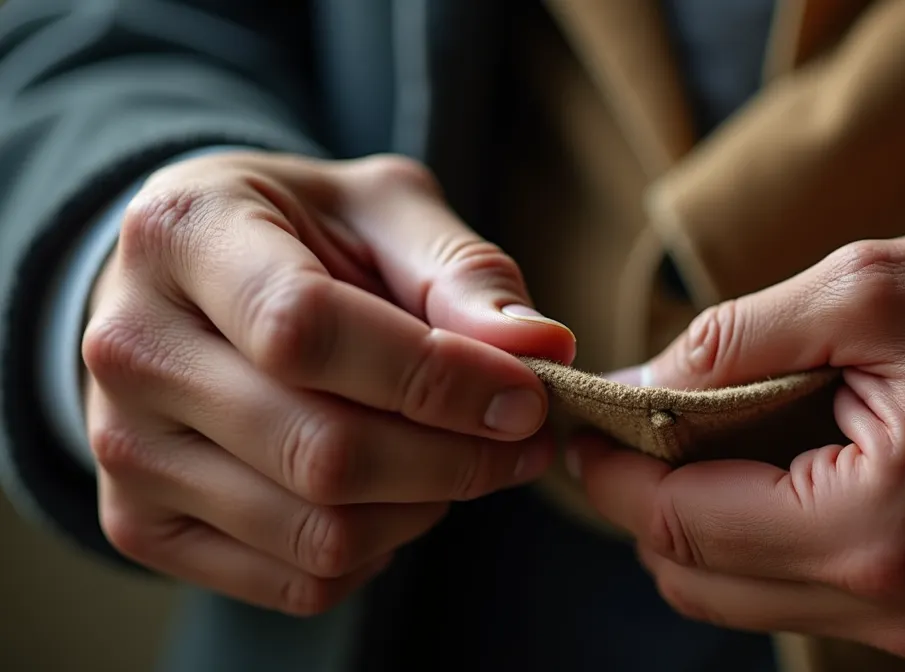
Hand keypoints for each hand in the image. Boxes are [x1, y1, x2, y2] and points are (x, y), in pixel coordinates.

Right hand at [83, 152, 574, 613]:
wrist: (193, 280)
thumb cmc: (303, 234)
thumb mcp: (384, 209)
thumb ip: (462, 271)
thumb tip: (541, 348)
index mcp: (185, 233)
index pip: (308, 332)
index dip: (437, 378)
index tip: (527, 396)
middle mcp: (130, 346)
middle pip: (320, 451)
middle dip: (456, 459)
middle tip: (524, 441)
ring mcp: (122, 447)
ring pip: (315, 532)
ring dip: (426, 508)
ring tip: (461, 458)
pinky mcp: (140, 523)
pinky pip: (294, 582)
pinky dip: (378, 552)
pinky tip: (396, 496)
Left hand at [573, 226, 904, 669]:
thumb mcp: (875, 288)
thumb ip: (739, 337)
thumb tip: (644, 380)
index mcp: (876, 530)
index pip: (686, 526)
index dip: (617, 476)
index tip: (586, 426)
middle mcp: (901, 609)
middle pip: (704, 583)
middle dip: (650, 508)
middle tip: (631, 432)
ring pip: (754, 600)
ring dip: (707, 530)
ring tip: (699, 447)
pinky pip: (818, 600)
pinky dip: (772, 547)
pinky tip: (776, 479)